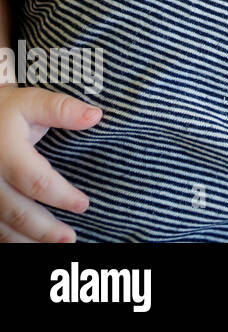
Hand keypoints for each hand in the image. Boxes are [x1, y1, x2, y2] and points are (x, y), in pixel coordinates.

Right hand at [0, 86, 100, 241]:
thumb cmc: (5, 110)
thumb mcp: (29, 102)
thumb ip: (61, 109)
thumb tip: (96, 116)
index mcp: (4, 151)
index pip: (34, 179)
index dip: (60, 195)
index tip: (84, 205)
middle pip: (16, 210)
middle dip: (44, 228)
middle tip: (70, 239)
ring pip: (1, 223)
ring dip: (27, 239)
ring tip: (56, 246)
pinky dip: (10, 238)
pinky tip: (29, 244)